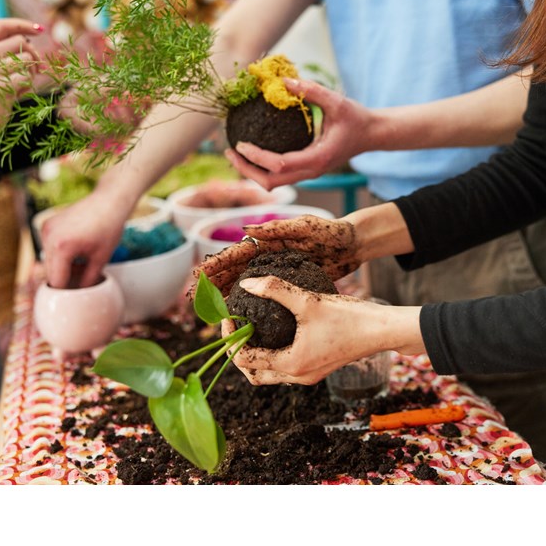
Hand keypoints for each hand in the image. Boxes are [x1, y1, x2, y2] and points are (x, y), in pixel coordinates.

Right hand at [0, 18, 42, 135]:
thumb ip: (3, 54)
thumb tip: (31, 41)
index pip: (1, 25)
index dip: (23, 24)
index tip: (40, 30)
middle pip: (20, 42)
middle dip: (34, 55)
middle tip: (36, 69)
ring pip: (26, 60)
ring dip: (32, 73)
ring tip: (21, 85)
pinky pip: (26, 77)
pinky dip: (29, 86)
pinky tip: (18, 94)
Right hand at [41, 189, 131, 287]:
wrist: (108, 201)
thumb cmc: (109, 227)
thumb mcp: (101, 258)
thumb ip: (88, 279)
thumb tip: (80, 295)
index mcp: (62, 247)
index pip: (56, 281)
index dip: (66, 291)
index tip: (73, 297)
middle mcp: (49, 237)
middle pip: (49, 271)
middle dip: (63, 278)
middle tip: (80, 280)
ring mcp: (46, 229)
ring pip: (48, 259)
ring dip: (60, 265)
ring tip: (80, 263)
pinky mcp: (47, 224)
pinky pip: (49, 246)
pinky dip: (59, 253)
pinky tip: (76, 250)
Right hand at [189, 213, 360, 298]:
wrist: (353, 245)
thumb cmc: (331, 232)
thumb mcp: (306, 227)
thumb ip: (279, 228)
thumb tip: (247, 229)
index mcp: (268, 241)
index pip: (236, 253)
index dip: (216, 264)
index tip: (197, 274)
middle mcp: (268, 256)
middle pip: (234, 270)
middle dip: (212, 283)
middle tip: (192, 298)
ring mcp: (276, 271)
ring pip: (244, 285)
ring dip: (225, 295)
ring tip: (207, 310)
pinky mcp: (288, 284)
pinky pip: (264, 296)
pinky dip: (249, 305)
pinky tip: (241, 318)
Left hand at [224, 77, 372, 188]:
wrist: (372, 134)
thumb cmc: (356, 118)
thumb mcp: (337, 101)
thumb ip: (312, 91)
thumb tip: (284, 82)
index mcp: (318, 158)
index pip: (279, 165)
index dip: (256, 158)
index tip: (240, 143)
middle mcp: (312, 171)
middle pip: (271, 182)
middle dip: (247, 170)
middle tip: (229, 151)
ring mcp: (309, 173)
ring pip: (274, 183)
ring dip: (253, 172)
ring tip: (236, 154)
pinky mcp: (307, 170)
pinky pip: (280, 175)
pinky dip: (263, 168)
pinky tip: (252, 152)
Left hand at [226, 276, 422, 384]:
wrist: (382, 330)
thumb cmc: (348, 317)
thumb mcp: (308, 300)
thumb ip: (275, 290)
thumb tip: (246, 283)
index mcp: (290, 364)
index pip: (244, 359)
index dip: (230, 337)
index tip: (229, 314)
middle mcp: (297, 376)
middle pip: (253, 372)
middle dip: (238, 351)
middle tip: (235, 325)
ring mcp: (308, 375)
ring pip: (268, 372)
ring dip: (255, 354)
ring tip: (250, 327)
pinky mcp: (317, 367)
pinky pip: (284, 366)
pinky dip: (272, 353)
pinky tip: (275, 328)